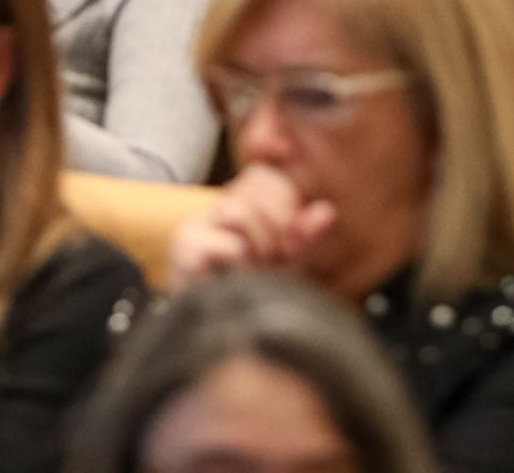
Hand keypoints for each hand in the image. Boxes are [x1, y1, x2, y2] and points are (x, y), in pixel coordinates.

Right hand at [167, 164, 334, 282]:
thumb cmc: (250, 296)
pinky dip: (244, 265)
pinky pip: (230, 246)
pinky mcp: (186, 250)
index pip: (263, 177)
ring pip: (239, 212)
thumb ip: (303, 236)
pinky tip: (237, 279)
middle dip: (276, 227)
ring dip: (260, 245)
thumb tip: (327, 211)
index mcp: (234, 206)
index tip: (288, 242)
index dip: (284, 205)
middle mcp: (211, 212)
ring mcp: (194, 227)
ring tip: (254, 268)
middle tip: (273, 258)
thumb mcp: (284, 264)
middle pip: (253, 193)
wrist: (216, 335)